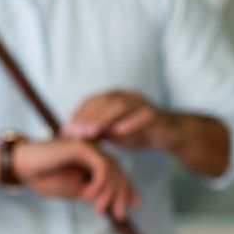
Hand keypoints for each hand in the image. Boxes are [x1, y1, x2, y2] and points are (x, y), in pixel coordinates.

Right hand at [11, 138, 137, 218]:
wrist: (23, 166)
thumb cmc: (44, 177)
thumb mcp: (73, 190)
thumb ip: (92, 192)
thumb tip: (109, 200)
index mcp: (92, 161)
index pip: (116, 174)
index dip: (127, 190)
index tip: (135, 207)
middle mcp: (94, 151)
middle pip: (119, 172)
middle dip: (123, 194)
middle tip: (121, 214)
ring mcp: (89, 147)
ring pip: (113, 170)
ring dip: (110, 192)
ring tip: (101, 209)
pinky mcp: (83, 147)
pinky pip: (101, 166)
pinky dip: (100, 183)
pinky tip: (92, 195)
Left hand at [62, 89, 180, 152]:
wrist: (168, 134)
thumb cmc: (137, 132)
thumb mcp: (111, 132)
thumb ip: (95, 131)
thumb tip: (70, 138)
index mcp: (114, 98)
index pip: (92, 101)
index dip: (77, 114)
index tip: (65, 130)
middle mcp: (127, 96)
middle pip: (104, 101)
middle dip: (87, 117)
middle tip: (74, 133)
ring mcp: (142, 103)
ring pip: (121, 105)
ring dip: (103, 118)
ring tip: (90, 133)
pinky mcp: (156, 114)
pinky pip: (143, 115)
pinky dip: (129, 123)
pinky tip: (117, 132)